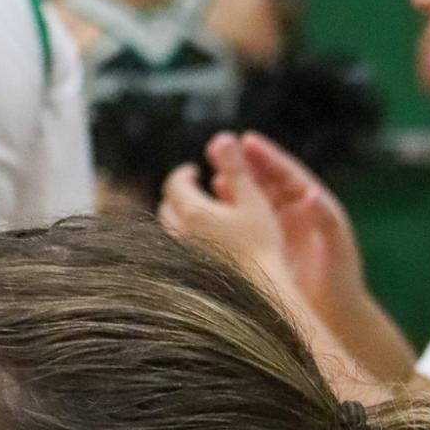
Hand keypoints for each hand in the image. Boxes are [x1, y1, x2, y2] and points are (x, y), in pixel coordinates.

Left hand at [159, 139, 292, 288]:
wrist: (262, 292)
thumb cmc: (261, 244)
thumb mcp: (252, 199)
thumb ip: (235, 167)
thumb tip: (221, 136)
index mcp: (193, 212)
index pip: (175, 184)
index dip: (184, 174)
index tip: (194, 171)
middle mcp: (179, 235)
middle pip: (166, 208)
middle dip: (178, 195)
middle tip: (193, 189)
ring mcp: (181, 257)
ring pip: (169, 231)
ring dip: (179, 218)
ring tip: (199, 215)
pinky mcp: (185, 274)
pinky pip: (176, 251)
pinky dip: (184, 239)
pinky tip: (204, 243)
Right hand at [229, 131, 370, 332]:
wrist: (337, 319)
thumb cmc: (342, 285)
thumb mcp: (337, 250)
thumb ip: (326, 221)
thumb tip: (310, 193)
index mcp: (314, 209)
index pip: (287, 175)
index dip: (267, 157)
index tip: (246, 141)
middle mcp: (295, 217)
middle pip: (266, 183)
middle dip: (244, 166)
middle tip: (220, 149)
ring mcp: (278, 234)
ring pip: (252, 203)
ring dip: (234, 189)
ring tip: (211, 176)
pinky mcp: (266, 254)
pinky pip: (245, 229)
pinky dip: (230, 216)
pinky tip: (211, 212)